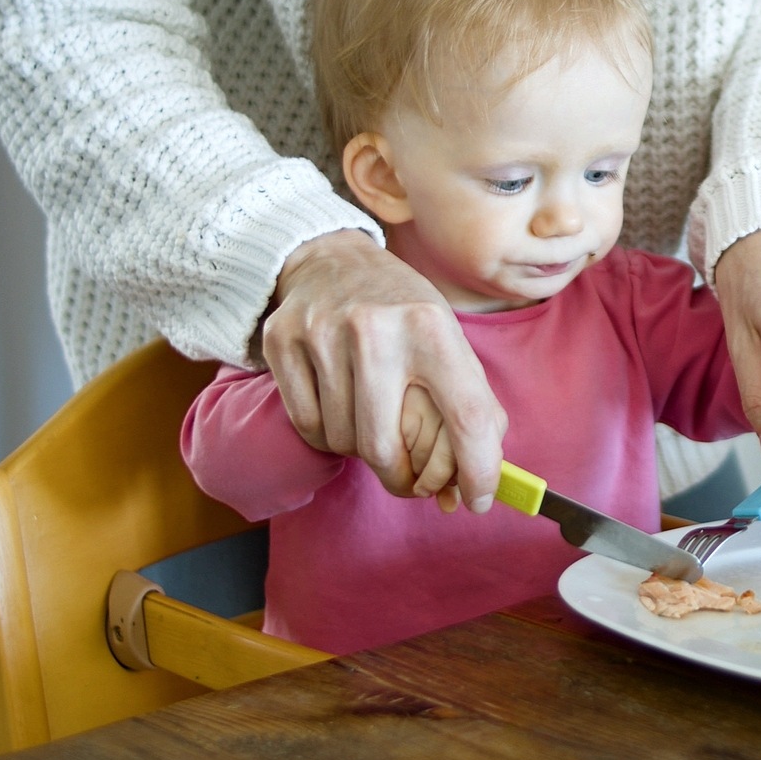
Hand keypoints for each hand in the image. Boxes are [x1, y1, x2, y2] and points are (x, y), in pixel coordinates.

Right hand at [262, 230, 505, 510]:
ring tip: (372, 424)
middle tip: (411, 482)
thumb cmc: (403, 312)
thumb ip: (472, 406)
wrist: (331, 259)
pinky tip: (340, 411)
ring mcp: (323, 333)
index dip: (477, 470)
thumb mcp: (449, 340)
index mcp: (432, 327)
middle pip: (384, 447)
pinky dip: (328, 436)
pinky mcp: (282, 341)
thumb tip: (475, 485)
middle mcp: (376, 329)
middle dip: (401, 480)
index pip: (466, 415)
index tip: (478, 501)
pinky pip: (307, 426)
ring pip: (342, 441)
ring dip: (361, 451)